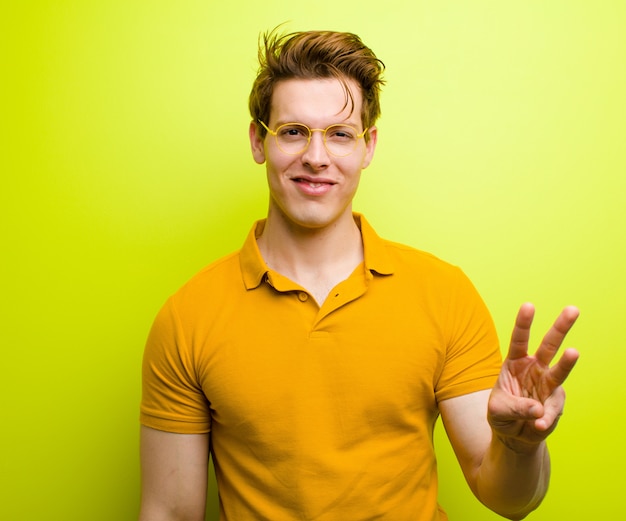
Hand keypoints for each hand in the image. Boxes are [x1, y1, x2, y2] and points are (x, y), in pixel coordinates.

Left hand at [488, 303, 579, 450]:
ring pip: (560, 369)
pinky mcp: (556, 403)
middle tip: (573, 309)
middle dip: (561, 327)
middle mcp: (535, 369)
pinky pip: (553, 409)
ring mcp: (548, 385)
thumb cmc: (502, 415)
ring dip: (567, 361)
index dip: (523, 323)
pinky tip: (538, 425)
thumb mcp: (498, 410)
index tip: (529, 305)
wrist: (513, 435)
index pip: (519, 339)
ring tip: (573, 352)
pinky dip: (545, 418)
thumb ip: (515, 407)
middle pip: (549, 345)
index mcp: (515, 362)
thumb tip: (537, 409)